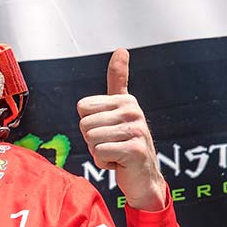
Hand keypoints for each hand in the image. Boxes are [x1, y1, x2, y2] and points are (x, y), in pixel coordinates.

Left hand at [77, 48, 166, 210]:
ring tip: (115, 153)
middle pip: (84, 124)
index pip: (82, 107)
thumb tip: (121, 48)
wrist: (143, 178)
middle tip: (111, 145)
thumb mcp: (119, 109)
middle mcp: (133, 111)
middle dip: (92, 140)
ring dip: (98, 152)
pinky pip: (99, 153)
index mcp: (125, 100)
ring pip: (91, 139)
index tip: (107, 130)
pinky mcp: (134, 149)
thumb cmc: (124, 143)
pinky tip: (119, 163)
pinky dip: (103, 163)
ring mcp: (136, 130)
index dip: (89, 124)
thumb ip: (118, 80)